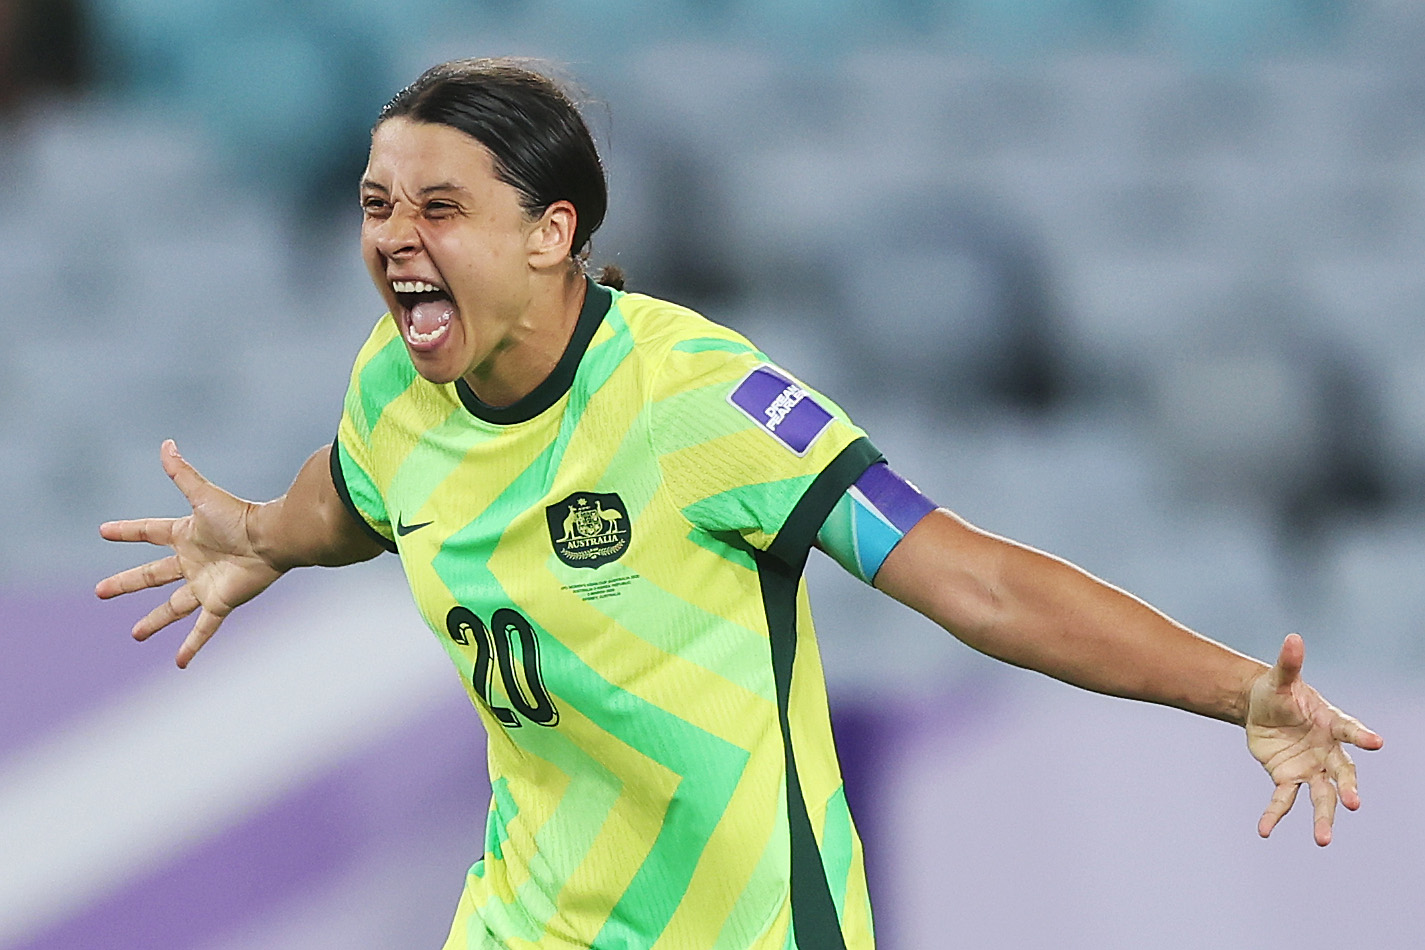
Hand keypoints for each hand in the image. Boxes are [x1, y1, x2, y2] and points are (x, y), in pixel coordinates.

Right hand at [96, 440, 284, 667]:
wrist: (273, 538)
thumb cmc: (241, 516)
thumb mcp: (203, 495)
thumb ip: (182, 473)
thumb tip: (165, 444)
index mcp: (186, 534)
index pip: (149, 532)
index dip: (127, 531)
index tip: (103, 531)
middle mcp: (193, 561)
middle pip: (152, 574)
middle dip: (127, 582)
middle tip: (100, 591)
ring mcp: (205, 584)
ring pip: (173, 606)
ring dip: (154, 620)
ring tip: (135, 635)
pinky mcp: (220, 602)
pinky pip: (204, 629)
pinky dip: (192, 646)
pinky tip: (180, 663)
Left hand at [1245, 633, 1383, 845]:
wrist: (1258, 707)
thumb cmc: (1278, 691)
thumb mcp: (1280, 677)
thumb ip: (1289, 662)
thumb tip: (1293, 638)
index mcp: (1331, 723)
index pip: (1350, 729)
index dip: (1362, 735)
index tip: (1377, 742)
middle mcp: (1327, 750)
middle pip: (1343, 773)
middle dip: (1349, 789)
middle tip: (1354, 804)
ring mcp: (1310, 767)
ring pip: (1322, 796)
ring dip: (1324, 817)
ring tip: (1323, 839)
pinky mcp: (1288, 777)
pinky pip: (1283, 799)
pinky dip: (1274, 814)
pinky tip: (1264, 830)